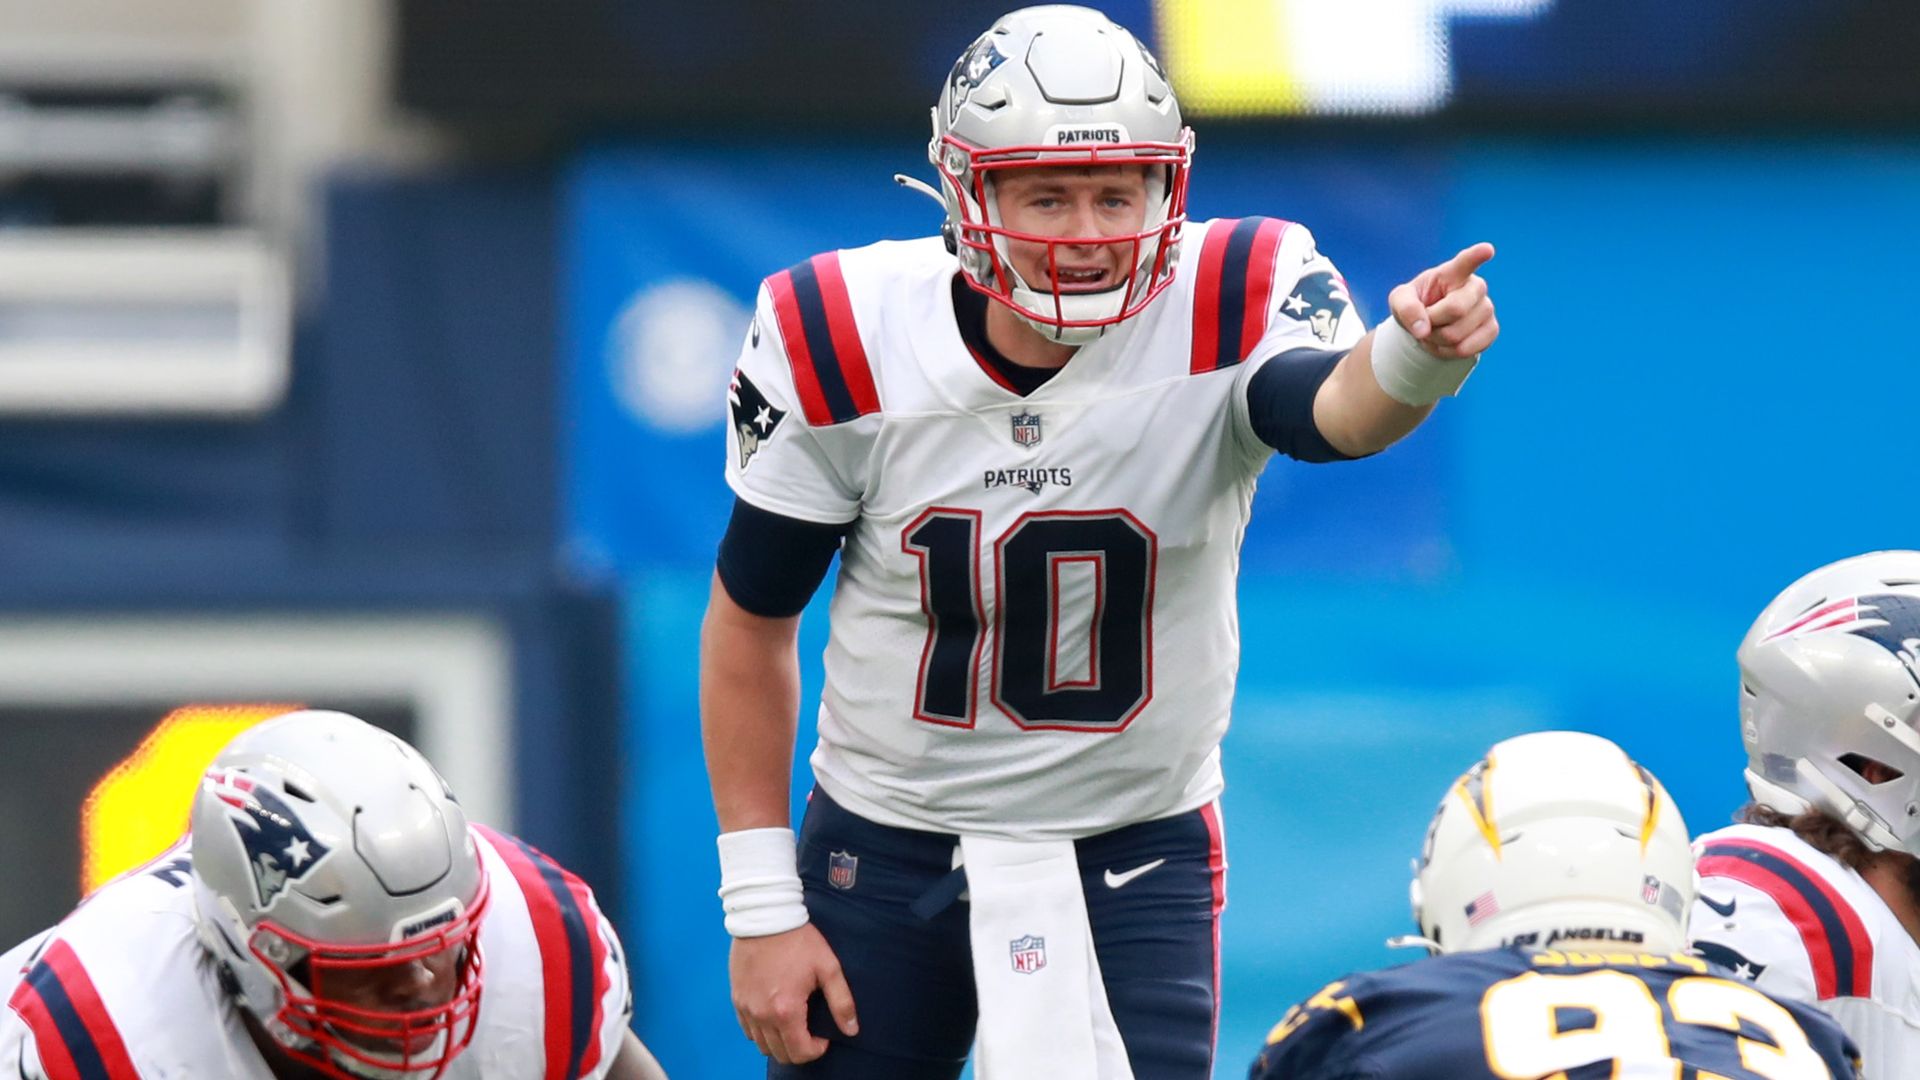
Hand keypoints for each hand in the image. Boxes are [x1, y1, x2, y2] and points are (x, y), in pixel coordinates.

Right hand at [730, 923, 858, 1064]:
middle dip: (799, 1050)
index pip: (800, 1052)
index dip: (816, 1050)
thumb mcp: (827, 967)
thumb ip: (841, 1001)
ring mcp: (746, 1008)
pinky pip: (747, 1030)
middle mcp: (761, 1014)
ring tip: (793, 1024)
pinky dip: (761, 1031)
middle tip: (810, 1033)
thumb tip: (851, 1030)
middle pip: (780, 1053)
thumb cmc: (798, 940)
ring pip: (762, 1045)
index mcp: (785, 1010)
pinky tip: (774, 1015)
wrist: (765, 916)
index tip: (823, 1037)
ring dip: (779, 1042)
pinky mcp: (736, 998)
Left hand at [1387, 242, 1497, 359]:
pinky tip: (1445, 343)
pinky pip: (1466, 349)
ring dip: (1436, 340)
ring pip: (1457, 335)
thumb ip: (1406, 308)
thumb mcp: (1400, 301)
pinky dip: (1447, 352)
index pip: (1466, 262)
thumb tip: (1424, 329)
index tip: (1487, 249)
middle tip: (1426, 321)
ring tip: (1434, 331)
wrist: (1428, 326)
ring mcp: (1487, 308)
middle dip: (1432, 323)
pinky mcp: (1491, 330)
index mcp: (1453, 272)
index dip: (1477, 256)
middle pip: (1456, 310)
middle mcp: (1476, 287)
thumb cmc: (1415, 305)